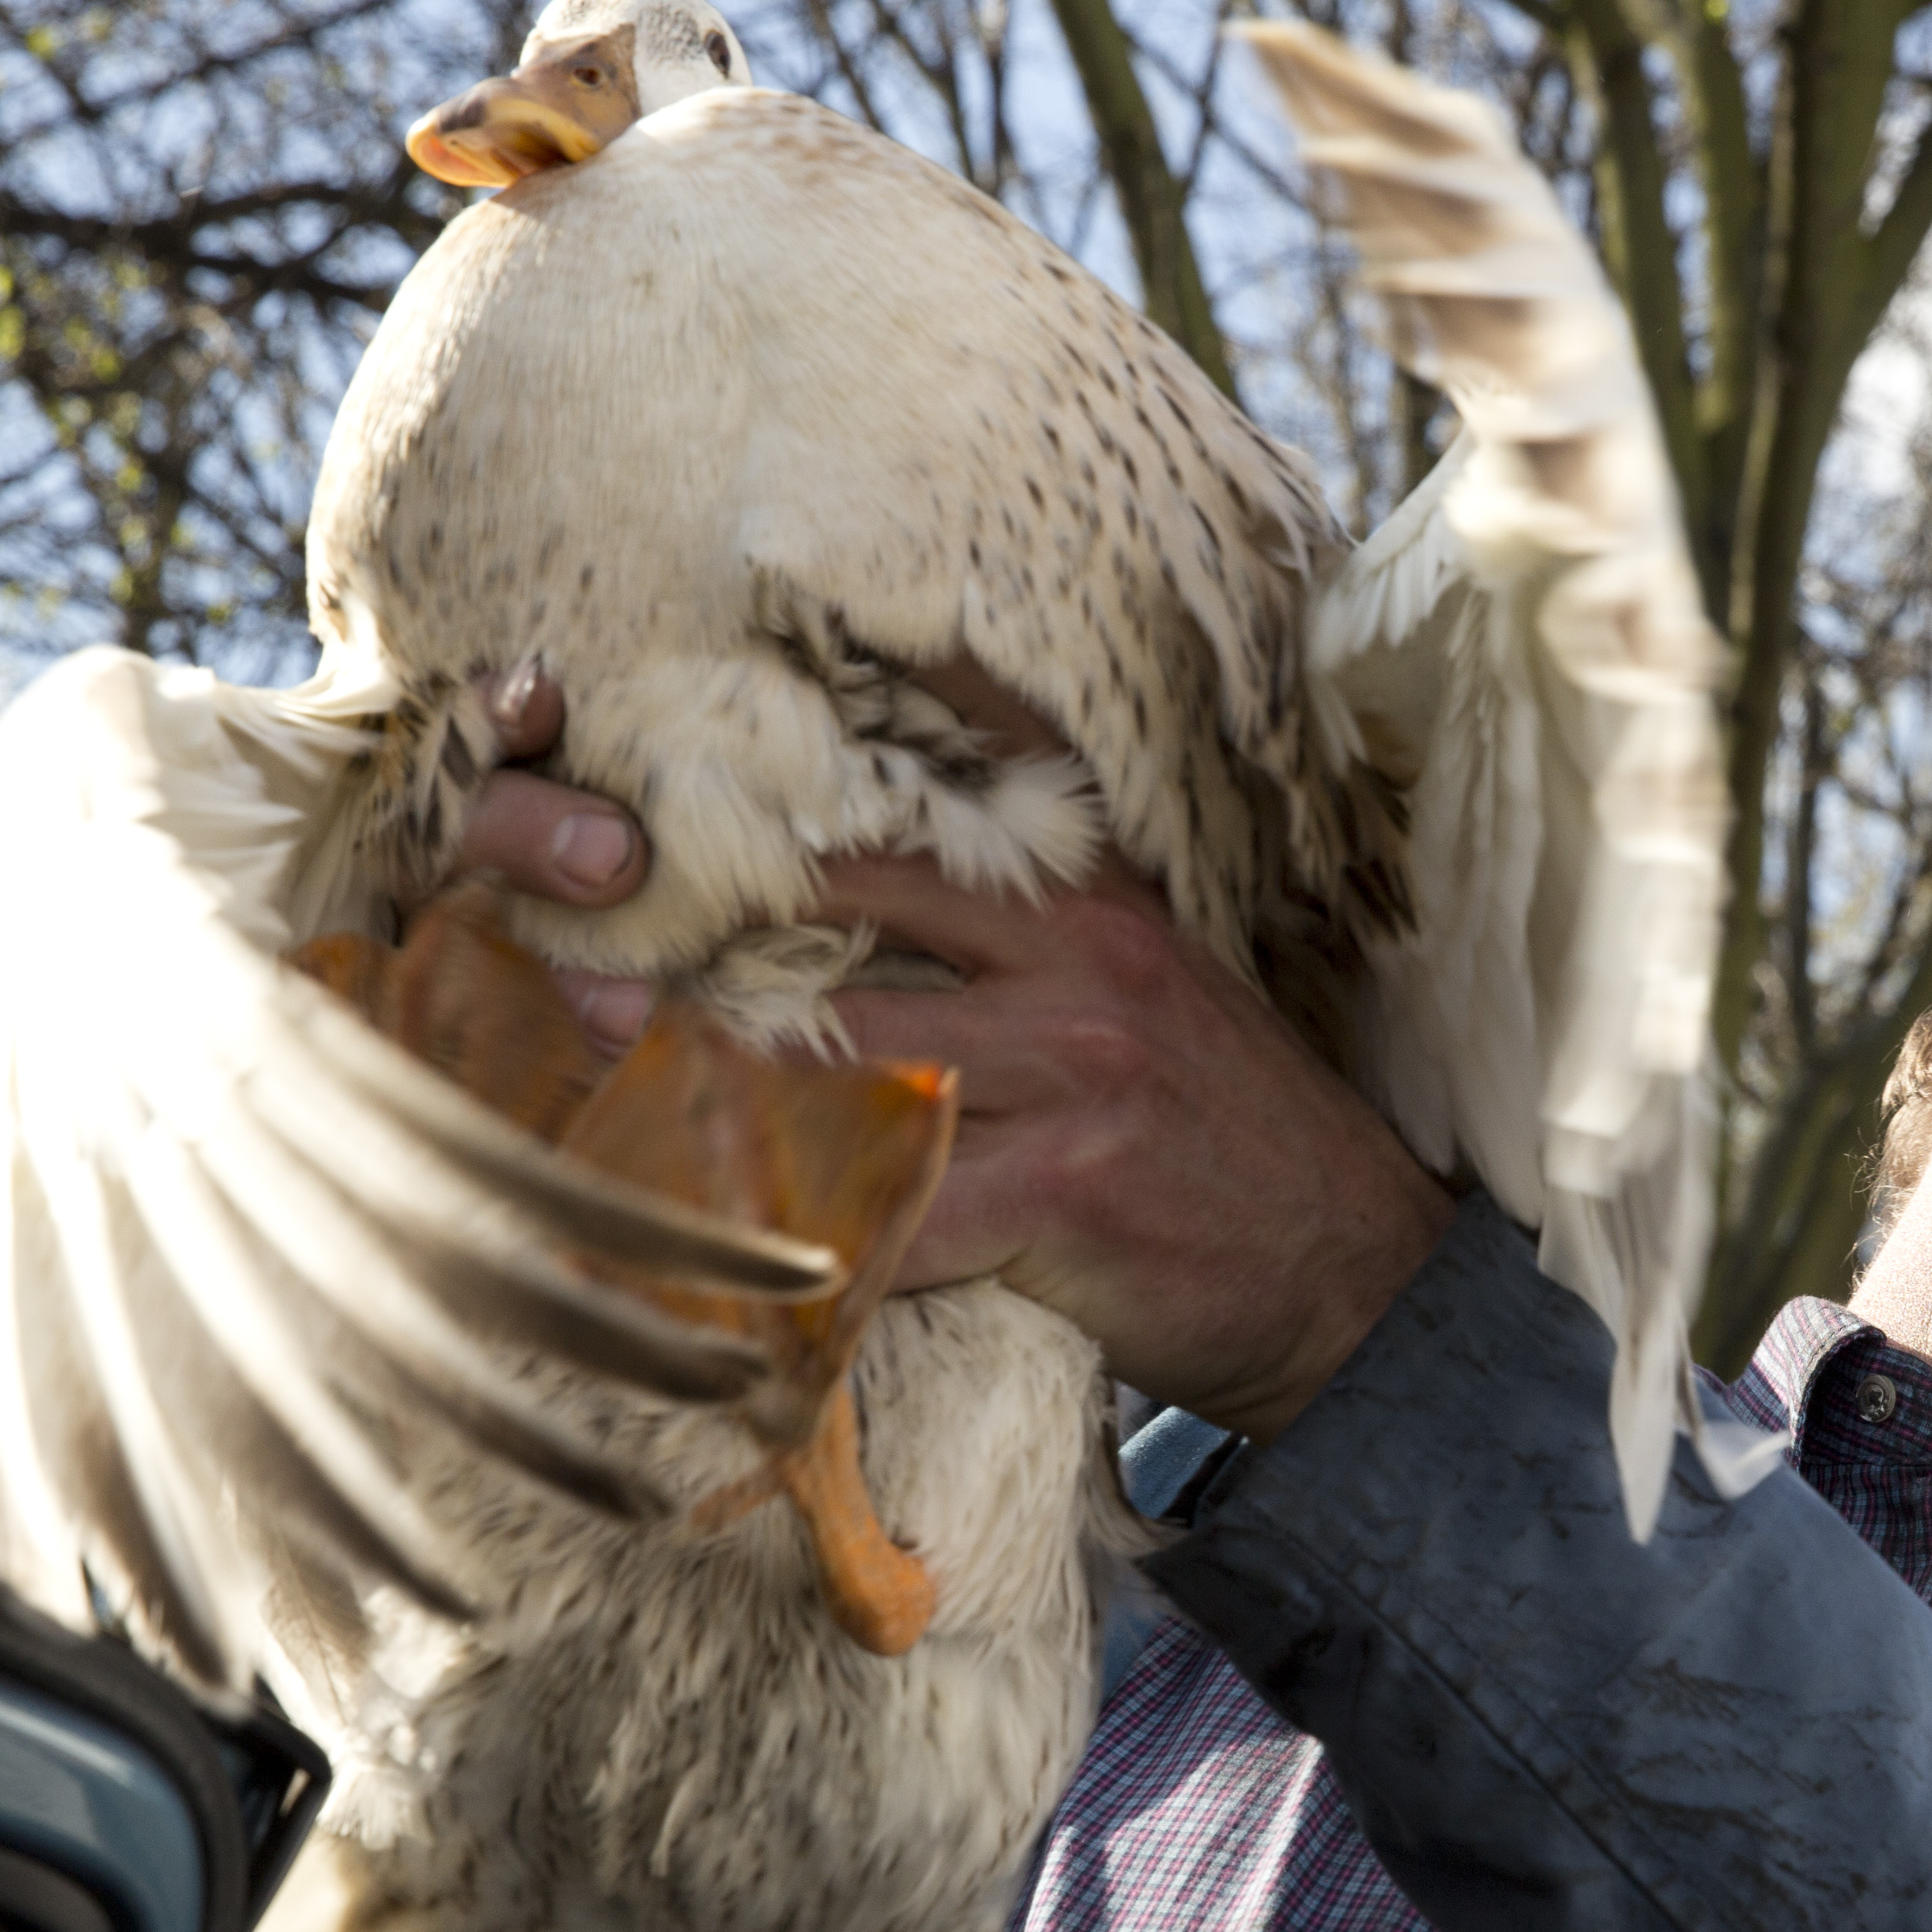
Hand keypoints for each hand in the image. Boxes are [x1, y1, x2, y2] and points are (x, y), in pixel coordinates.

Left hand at [447, 667, 1450, 1439]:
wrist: (1354, 1283)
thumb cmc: (1229, 1147)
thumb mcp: (1161, 996)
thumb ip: (1039, 946)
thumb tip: (884, 921)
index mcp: (1101, 896)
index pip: (984, 752)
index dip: (869, 689)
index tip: (748, 648)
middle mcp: (1082, 954)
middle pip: (857, 884)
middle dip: (709, 895)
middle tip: (576, 902)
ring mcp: (1074, 1065)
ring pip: (843, 1041)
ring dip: (701, 1061)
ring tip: (586, 1055)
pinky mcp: (1061, 1189)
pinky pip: (888, 1202)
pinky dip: (791, 1224)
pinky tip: (707, 1234)